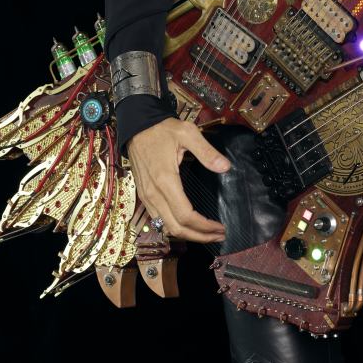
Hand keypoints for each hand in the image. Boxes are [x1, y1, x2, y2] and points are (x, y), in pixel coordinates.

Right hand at [126, 118, 230, 243]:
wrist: (137, 126)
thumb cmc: (161, 129)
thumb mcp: (188, 133)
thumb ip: (207, 152)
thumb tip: (225, 167)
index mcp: (165, 180)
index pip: (186, 216)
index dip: (205, 226)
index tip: (220, 227)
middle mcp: (153, 193)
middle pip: (176, 228)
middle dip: (199, 236)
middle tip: (219, 235)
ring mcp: (146, 196)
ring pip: (166, 227)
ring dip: (187, 235)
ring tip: (207, 233)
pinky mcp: (144, 195)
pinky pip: (158, 220)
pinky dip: (174, 228)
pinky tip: (188, 225)